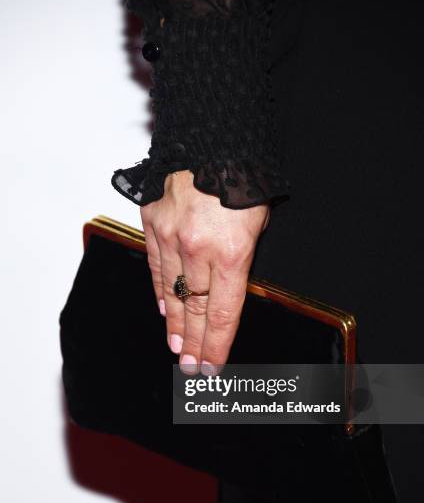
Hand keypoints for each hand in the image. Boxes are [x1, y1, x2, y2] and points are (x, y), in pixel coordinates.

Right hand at [141, 170, 268, 374]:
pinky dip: (158, 290)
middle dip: (193, 343)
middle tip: (191, 367)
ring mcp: (170, 235)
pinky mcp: (152, 221)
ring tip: (175, 346)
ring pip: (169, 292)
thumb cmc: (243, 176)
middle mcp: (197, 249)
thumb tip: (226, 294)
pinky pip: (154, 265)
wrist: (214, 135)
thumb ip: (241, 262)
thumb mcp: (259, 223)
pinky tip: (161, 309)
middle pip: (193, 309)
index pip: (221, 313)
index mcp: (232, 252)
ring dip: (173, 323)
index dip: (216, 345)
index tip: (211, 366)